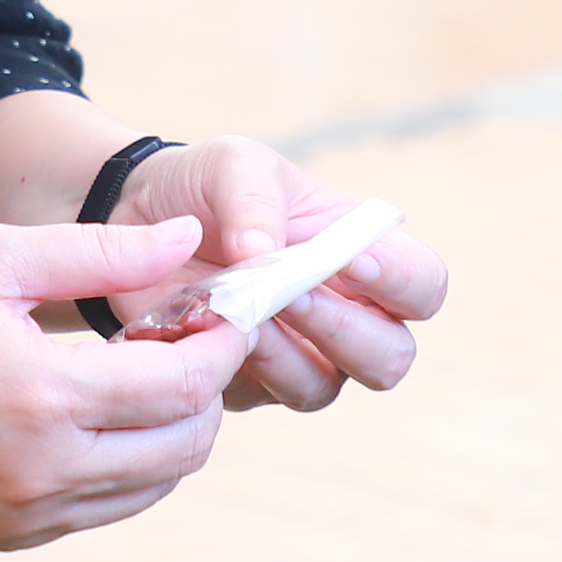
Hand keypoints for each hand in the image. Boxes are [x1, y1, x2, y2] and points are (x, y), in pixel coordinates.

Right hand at [0, 217, 252, 549]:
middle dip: (209, 388)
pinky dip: (132, 463)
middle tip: (190, 336)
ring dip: (175, 428)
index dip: (222, 343)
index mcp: (43, 395)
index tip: (224, 309)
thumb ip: (102, 250)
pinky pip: (109, 506)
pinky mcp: (13, 534)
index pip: (183, 384)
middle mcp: (44, 470)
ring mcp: (28, 513)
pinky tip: (105, 411)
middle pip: (186, 444)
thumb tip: (191, 241)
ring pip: (156, 484)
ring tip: (147, 370)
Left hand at [107, 136, 448, 413]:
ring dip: (284, 349)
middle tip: (291, 294)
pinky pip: (259, 395)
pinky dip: (236, 362)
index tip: (349, 261)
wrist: (138, 220)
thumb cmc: (209, 187)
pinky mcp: (250, 385)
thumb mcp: (233, 165)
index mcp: (365, 256)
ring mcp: (301, 358)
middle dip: (342, 329)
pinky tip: (206, 324)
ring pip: (323, 386)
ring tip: (238, 305)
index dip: (401, 284)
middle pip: (390, 357)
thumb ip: (255, 199)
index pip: (424, 286)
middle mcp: (347, 316)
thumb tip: (264, 256)